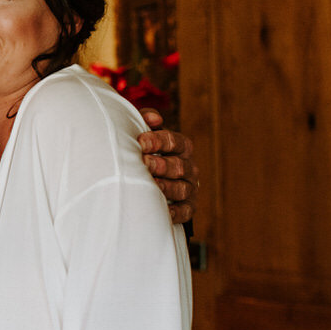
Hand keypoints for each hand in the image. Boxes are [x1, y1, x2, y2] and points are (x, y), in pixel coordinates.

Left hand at [137, 107, 197, 224]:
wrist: (144, 180)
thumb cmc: (143, 152)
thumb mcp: (144, 133)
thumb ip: (146, 119)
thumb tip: (154, 117)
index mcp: (181, 147)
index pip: (175, 142)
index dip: (158, 141)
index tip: (141, 142)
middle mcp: (188, 167)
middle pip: (179, 165)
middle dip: (161, 164)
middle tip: (145, 163)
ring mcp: (189, 188)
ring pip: (182, 188)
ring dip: (167, 186)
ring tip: (152, 185)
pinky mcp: (187, 207)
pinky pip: (185, 211)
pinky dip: (176, 212)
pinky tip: (164, 210)